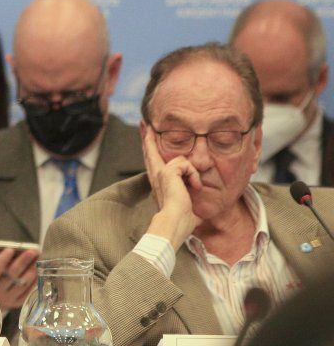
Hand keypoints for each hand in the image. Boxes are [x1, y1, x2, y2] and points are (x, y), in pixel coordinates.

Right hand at [0, 242, 38, 310]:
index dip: (1, 260)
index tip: (10, 249)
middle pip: (10, 277)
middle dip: (22, 262)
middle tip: (32, 251)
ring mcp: (7, 300)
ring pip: (22, 283)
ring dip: (32, 270)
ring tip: (37, 259)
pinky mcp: (16, 303)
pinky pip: (28, 291)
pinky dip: (34, 279)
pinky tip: (37, 270)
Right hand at [142, 125, 200, 246]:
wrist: (174, 222)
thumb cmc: (181, 221)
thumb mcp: (187, 207)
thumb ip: (190, 203)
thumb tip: (201, 215)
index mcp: (159, 183)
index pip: (152, 162)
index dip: (149, 149)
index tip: (146, 136)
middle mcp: (155, 176)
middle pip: (150, 151)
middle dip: (147, 136)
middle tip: (144, 123)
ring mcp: (160, 173)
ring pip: (179, 159)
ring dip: (192, 172)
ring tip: (193, 186)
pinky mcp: (167, 172)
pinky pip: (186, 164)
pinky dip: (194, 175)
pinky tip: (193, 187)